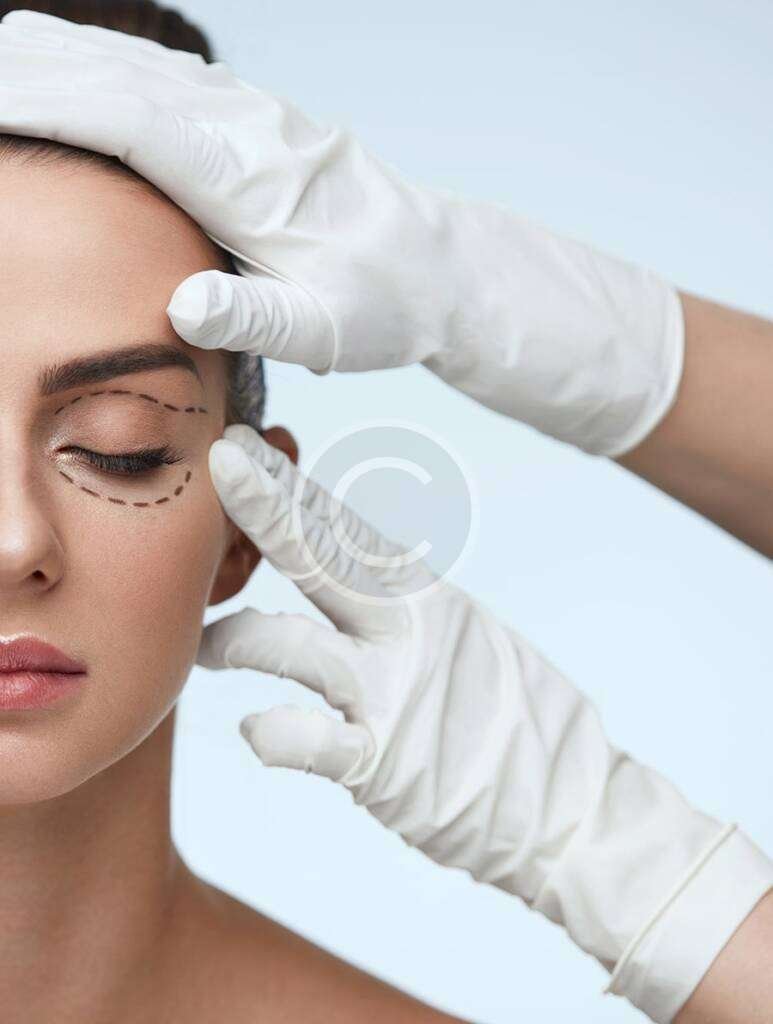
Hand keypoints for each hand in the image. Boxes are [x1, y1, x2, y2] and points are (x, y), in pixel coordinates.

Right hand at [0, 10, 680, 455]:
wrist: (440, 269)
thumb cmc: (384, 304)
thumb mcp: (325, 330)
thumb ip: (253, 316)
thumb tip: (183, 306)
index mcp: (249, 177)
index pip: (128, 121)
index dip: (49, 105)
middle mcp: (247, 130)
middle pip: (122, 76)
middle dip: (39, 72)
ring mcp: (256, 119)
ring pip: (143, 66)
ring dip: (68, 57)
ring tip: (5, 60)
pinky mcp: (261, 125)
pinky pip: (171, 79)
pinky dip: (112, 67)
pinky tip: (85, 68)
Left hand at [196, 422, 772, 1023]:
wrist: (578, 809)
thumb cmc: (521, 726)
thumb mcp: (468, 642)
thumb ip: (406, 612)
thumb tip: (354, 580)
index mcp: (428, 600)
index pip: (350, 533)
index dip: (294, 490)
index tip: (249, 452)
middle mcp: (409, 633)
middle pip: (326, 558)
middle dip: (270, 510)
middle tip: (223, 464)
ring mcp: (393, 694)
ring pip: (295, 646)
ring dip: (238, 638)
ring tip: (206, 643)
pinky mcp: (383, 763)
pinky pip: (311, 741)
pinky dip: (276, 733)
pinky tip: (255, 728)